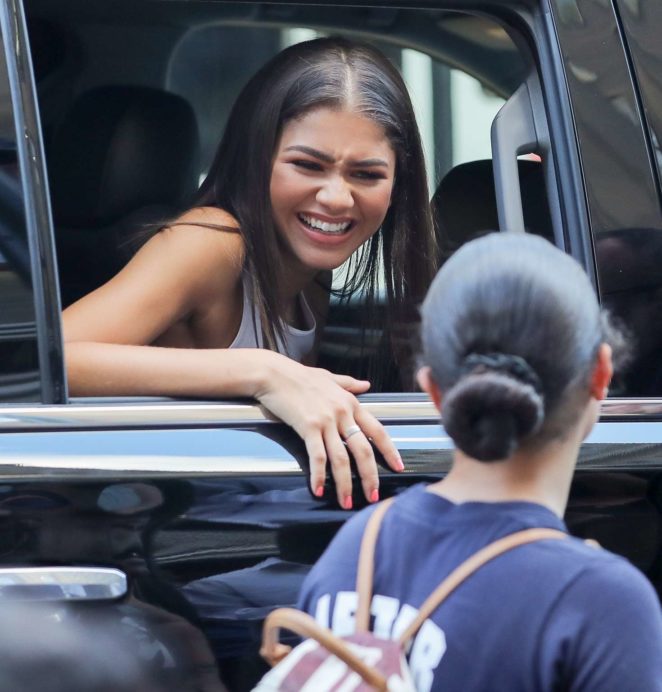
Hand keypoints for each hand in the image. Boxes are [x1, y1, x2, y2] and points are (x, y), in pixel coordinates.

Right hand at [254, 352, 403, 508]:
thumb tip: (366, 385)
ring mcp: (326, 421)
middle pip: (363, 450)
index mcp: (351, 403)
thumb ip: (349, 384)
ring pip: (341, 459)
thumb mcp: (329, 377)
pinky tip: (318, 490)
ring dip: (345, 484)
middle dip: (370, 477)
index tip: (398, 467)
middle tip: (373, 496)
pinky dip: (318, 475)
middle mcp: (342, 413)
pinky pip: (317, 457)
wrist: (274, 373)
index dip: (390, 450)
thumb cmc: (299, 375)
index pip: (378, 430)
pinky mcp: (308, 427)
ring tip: (347, 502)